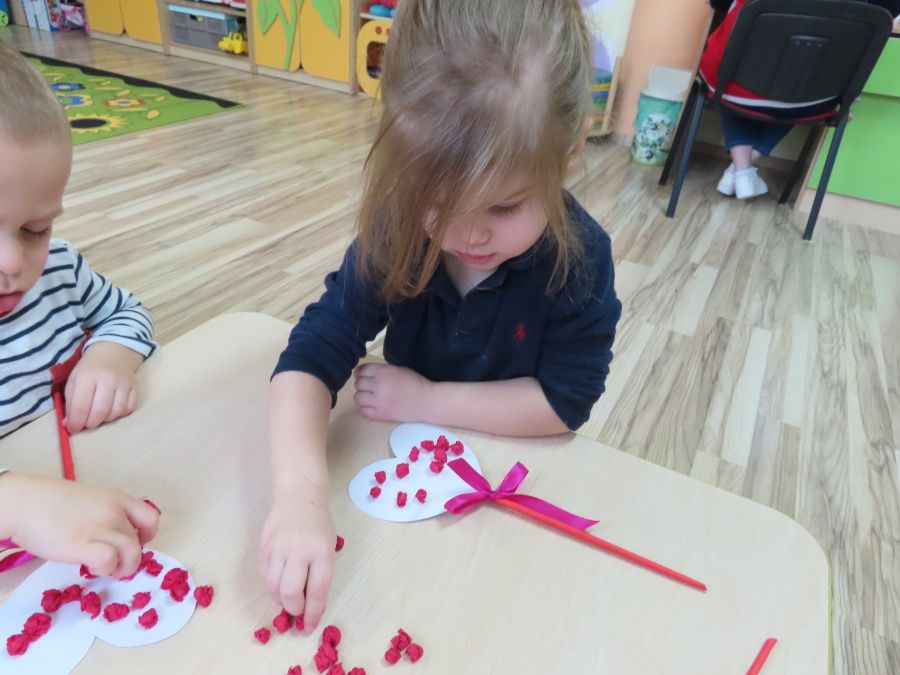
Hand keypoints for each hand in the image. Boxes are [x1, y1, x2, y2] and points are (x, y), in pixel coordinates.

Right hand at [0, 472, 158, 577]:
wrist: (24, 503)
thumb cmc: (51, 503)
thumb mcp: (89, 500)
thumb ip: (106, 514)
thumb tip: (115, 537)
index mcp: (116, 498)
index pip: (151, 518)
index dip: (147, 535)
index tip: (136, 543)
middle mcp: (113, 511)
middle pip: (138, 540)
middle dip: (130, 557)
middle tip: (116, 564)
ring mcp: (99, 528)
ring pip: (131, 553)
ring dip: (123, 567)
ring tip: (108, 569)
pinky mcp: (82, 545)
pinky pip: (108, 561)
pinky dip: (105, 568)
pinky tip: (91, 567)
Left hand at [64, 342, 143, 432]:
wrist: (111, 354)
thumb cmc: (89, 370)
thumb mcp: (73, 381)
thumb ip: (70, 403)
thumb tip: (70, 424)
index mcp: (87, 376)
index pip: (81, 407)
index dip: (76, 423)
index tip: (73, 429)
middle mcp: (108, 379)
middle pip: (100, 412)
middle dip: (90, 423)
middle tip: (86, 423)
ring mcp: (124, 382)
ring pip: (116, 412)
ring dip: (105, 419)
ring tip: (98, 414)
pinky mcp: (135, 387)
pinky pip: (128, 409)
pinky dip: (119, 414)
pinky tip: (112, 409)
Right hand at [259, 492, 334, 629]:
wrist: (298, 496)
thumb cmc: (318, 523)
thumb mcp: (328, 546)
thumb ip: (320, 574)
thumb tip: (309, 605)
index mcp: (321, 551)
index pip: (317, 590)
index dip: (313, 612)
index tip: (310, 625)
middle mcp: (299, 549)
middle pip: (291, 592)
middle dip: (293, 609)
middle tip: (297, 611)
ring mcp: (278, 547)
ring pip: (273, 587)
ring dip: (280, 600)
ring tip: (288, 597)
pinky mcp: (263, 546)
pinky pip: (264, 576)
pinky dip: (271, 587)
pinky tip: (278, 584)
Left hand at [353, 363, 432, 421]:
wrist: (427, 401)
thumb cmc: (415, 383)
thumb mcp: (399, 369)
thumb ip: (382, 370)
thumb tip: (364, 373)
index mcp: (384, 372)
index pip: (361, 370)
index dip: (360, 373)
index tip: (362, 376)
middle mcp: (379, 385)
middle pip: (358, 384)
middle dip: (362, 385)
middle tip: (370, 388)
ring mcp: (379, 401)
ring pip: (357, 398)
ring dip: (363, 397)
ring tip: (371, 398)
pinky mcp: (381, 415)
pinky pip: (363, 411)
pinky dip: (367, 409)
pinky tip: (375, 407)